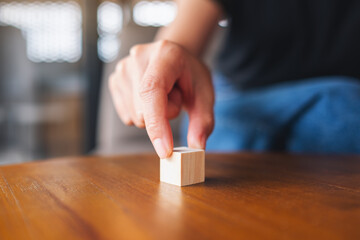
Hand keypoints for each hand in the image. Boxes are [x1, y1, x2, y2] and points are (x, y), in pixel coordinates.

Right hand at [109, 40, 213, 157]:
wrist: (176, 59)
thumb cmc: (191, 76)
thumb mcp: (205, 95)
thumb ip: (204, 122)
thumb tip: (197, 149)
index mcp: (165, 54)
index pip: (153, 90)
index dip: (157, 123)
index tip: (166, 151)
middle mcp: (139, 56)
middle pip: (143, 111)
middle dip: (164, 116)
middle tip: (175, 97)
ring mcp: (123, 67)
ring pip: (134, 117)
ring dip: (153, 116)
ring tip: (163, 95)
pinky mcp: (114, 80)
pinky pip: (127, 116)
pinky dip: (141, 114)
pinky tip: (150, 98)